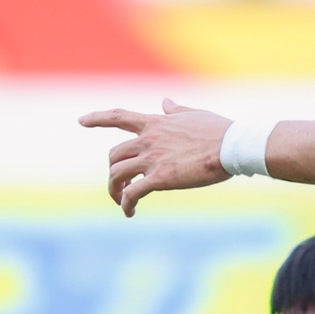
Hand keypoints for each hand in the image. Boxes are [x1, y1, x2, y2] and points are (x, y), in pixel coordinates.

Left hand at [79, 99, 232, 216]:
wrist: (232, 146)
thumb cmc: (219, 131)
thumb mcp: (194, 114)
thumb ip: (175, 110)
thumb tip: (165, 101)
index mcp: (155, 123)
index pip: (119, 116)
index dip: (98, 118)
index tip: (82, 121)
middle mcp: (148, 140)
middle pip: (114, 155)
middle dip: (113, 172)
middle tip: (119, 186)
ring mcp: (152, 158)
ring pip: (117, 174)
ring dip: (115, 190)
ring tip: (122, 202)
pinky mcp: (160, 178)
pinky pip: (132, 193)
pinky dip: (126, 203)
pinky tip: (129, 212)